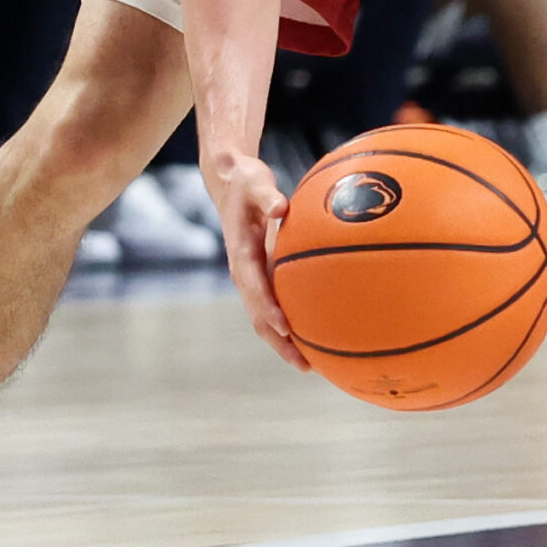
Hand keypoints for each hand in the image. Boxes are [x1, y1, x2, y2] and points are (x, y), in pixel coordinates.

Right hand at [216, 148, 309, 369]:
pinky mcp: (261, 276)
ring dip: (284, 342)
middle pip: (258, 317)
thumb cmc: (248, 182)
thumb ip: (268, 196)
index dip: (269, 310)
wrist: (231, 183)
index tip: (286, 329)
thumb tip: (280, 208)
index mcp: (241, 255)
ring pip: (265, 319)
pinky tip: (315, 333)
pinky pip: (274, 306)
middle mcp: (244, 273)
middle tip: (304, 364)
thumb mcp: (256, 183)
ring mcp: (252, 278)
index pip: (254, 289)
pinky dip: (290, 324)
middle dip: (279, 342)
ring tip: (311, 364)